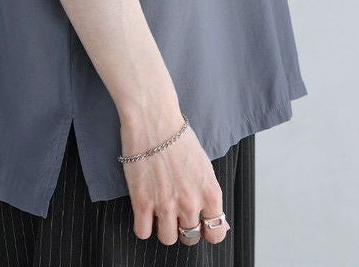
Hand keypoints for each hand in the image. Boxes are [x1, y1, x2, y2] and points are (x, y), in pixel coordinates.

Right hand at [119, 114, 230, 246]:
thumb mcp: (204, 166)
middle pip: (190, 238)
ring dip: (164, 228)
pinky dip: (143, 225)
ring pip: (168, 239)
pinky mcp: (142, 202)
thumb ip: (209, 195)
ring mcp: (165, 205)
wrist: (153, 118)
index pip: (216, 234)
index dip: (208, 231)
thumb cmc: (178, 136)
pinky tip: (144, 211)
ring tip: (160, 211)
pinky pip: (143, 233)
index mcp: (210, 193)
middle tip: (176, 213)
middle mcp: (190, 203)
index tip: (201, 225)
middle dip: (184, 229)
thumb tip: (216, 220)